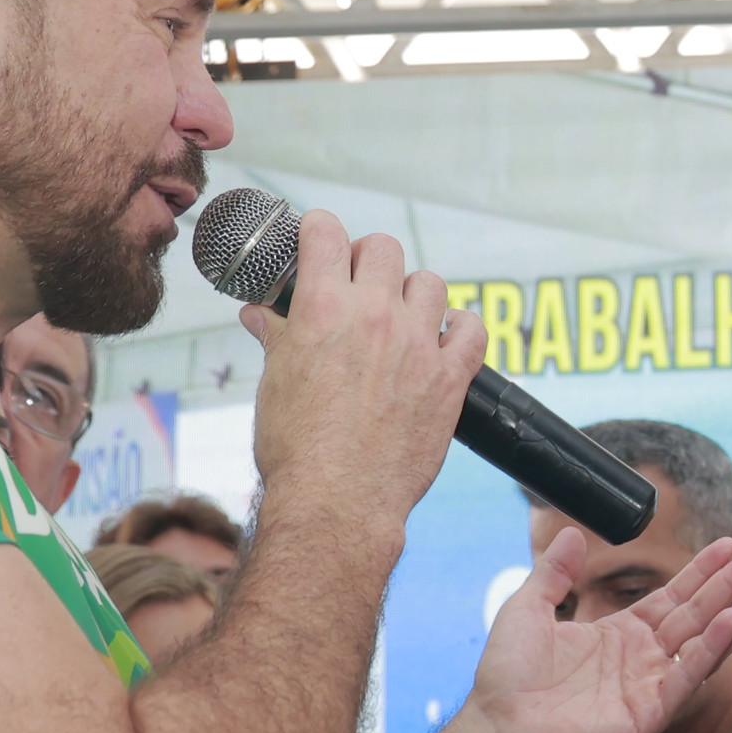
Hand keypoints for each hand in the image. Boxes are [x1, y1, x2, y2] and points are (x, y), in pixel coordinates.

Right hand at [238, 212, 486, 524]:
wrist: (336, 502)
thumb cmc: (296, 448)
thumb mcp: (275, 381)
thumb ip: (275, 336)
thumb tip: (259, 313)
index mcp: (324, 308)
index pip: (327, 232)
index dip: (321, 230)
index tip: (320, 241)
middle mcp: (375, 315)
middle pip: (383, 249)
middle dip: (368, 260)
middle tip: (359, 284)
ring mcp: (418, 344)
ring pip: (430, 282)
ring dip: (414, 293)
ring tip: (400, 318)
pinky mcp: (450, 377)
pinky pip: (472, 328)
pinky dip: (460, 327)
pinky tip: (443, 340)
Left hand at [456, 531, 731, 732]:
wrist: (497, 728)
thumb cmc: (506, 677)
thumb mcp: (528, 608)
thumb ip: (554, 572)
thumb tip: (572, 532)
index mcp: (618, 634)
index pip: (673, 597)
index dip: (702, 572)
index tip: (728, 546)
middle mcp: (640, 658)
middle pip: (697, 614)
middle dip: (731, 586)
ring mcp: (648, 685)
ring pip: (703, 643)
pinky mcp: (649, 712)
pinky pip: (687, 675)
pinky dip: (711, 649)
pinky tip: (731, 622)